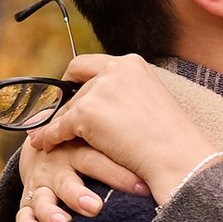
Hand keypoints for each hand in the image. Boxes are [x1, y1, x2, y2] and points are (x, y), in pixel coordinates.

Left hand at [16, 54, 205, 221]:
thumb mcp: (151, 101)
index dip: (77, 80)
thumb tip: (100, 104)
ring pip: (68, 109)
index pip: (90, 65)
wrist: (177, 157)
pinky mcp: (86, 113)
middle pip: (78, 88)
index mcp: (132, 64)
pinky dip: (50, 137)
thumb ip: (125, 93)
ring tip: (49, 138)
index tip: (71, 93)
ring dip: (60, 125)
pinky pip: (59, 127)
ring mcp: (99, 90)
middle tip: (60, 123)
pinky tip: (44, 145)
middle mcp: (114, 70)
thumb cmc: (171, 139)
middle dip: (69, 108)